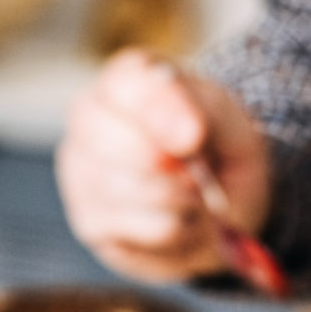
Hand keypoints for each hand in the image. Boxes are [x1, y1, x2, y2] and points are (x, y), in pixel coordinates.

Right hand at [57, 50, 273, 284]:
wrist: (219, 202)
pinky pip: (138, 232)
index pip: (125, 84)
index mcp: (126, 78)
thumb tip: (185, 137)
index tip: (193, 139)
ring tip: (195, 198)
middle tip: (200, 177)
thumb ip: (208, 116)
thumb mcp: (230, 122)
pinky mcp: (90, 222)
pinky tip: (180, 220)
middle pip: (109, 139)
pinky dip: (176, 232)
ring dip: (179, 203)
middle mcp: (89, 118)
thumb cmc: (217, 150)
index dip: (159, 113)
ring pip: (125, 191)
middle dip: (169, 169)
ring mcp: (80, 172)